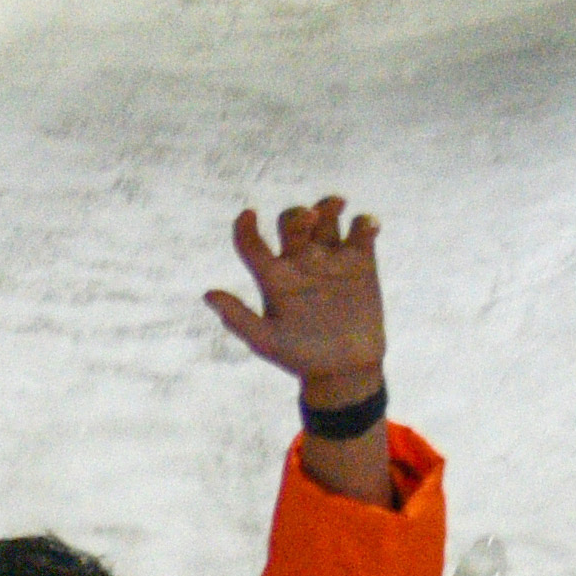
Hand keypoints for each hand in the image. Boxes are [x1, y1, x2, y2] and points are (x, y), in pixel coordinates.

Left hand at [202, 199, 385, 402]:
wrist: (345, 371)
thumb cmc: (301, 358)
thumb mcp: (266, 341)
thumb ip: (238, 317)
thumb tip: (207, 294)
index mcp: (272, 277)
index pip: (250, 243)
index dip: (243, 226)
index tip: (248, 215)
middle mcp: (299, 263)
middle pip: (292, 221)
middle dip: (297, 214)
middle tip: (308, 220)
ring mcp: (330, 260)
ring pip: (326, 216)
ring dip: (328, 204)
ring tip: (337, 206)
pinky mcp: (360, 262)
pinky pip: (361, 230)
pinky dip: (365, 222)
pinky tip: (368, 229)